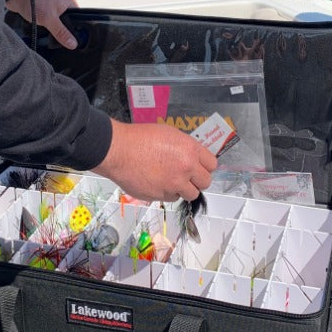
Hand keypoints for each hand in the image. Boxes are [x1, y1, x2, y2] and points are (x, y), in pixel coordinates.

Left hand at [5, 0, 78, 48]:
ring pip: (58, 24)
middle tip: (60, 41)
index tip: (74, 42)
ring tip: (51, 36)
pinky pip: (50, 22)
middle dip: (64, 32)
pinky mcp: (45, 11)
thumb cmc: (34, 0)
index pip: (80, 19)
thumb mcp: (49, 20)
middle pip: (69, 23)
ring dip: (54, 30)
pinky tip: (45, 31)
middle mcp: (63, 4)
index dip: (77, 31)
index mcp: (69, 3)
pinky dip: (48, 27)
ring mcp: (54, 7)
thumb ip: (61, 32)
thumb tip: (73, 44)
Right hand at [93, 120, 216, 202]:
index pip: (212, 165)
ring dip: (183, 189)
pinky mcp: (161, 196)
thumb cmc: (139, 138)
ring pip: (189, 194)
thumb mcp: (169, 134)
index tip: (200, 168)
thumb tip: (193, 157)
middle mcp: (186, 169)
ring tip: (171, 180)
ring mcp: (174, 184)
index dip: (205, 166)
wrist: (118, 151)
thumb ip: (185, 147)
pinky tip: (157, 182)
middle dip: (197, 180)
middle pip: (205, 183)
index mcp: (190, 150)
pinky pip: (171, 198)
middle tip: (187, 176)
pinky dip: (167, 193)